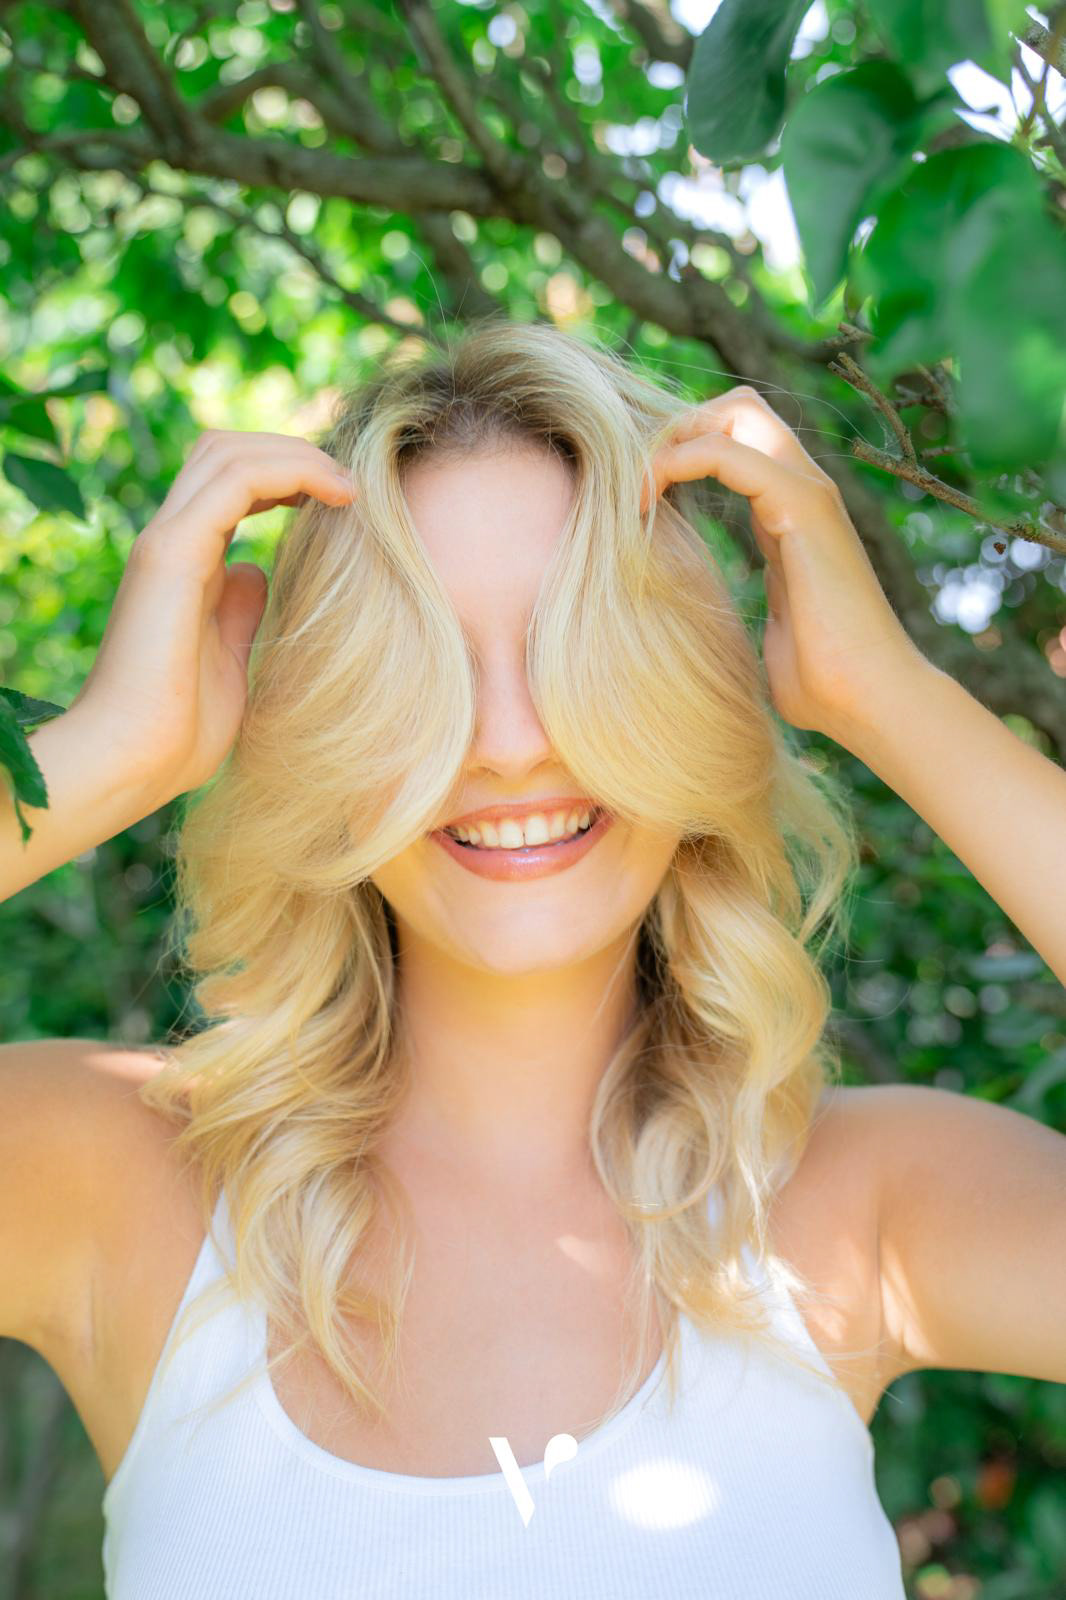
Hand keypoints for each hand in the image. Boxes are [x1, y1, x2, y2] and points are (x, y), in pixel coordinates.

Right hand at [69, 430, 356, 799]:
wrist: (134, 762)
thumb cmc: (180, 733)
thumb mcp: (228, 660)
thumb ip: (238, 612)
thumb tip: (258, 576)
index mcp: (183, 564)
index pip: (229, 484)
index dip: (286, 476)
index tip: (341, 501)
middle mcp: (170, 541)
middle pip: (226, 453)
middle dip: (292, 453)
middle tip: (349, 485)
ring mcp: (166, 542)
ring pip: (228, 453)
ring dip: (297, 455)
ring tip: (348, 486)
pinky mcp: (172, 553)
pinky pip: (235, 480)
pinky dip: (290, 471)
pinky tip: (335, 495)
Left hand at [641, 386, 928, 738]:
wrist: (870, 701)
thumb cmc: (823, 685)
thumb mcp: (769, 633)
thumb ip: (750, 612)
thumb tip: (714, 638)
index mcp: (790, 515)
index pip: (736, 440)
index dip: (679, 451)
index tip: (631, 499)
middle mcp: (803, 491)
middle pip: (737, 408)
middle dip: (676, 429)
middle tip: (634, 485)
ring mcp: (809, 493)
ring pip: (736, 412)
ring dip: (672, 439)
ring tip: (633, 489)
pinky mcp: (803, 508)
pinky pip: (726, 453)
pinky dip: (677, 462)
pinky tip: (644, 501)